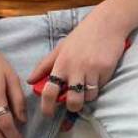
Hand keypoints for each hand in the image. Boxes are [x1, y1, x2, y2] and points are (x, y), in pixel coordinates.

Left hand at [26, 5, 130, 121]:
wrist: (107, 24)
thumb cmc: (82, 36)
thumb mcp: (60, 48)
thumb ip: (44, 65)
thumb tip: (30, 81)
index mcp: (61, 64)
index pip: (50, 90)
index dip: (47, 106)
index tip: (48, 113)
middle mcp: (75, 69)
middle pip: (72, 100)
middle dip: (72, 107)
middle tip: (72, 105)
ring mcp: (92, 70)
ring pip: (89, 97)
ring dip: (87, 97)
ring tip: (86, 88)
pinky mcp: (106, 71)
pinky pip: (100, 87)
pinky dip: (98, 86)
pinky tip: (97, 76)